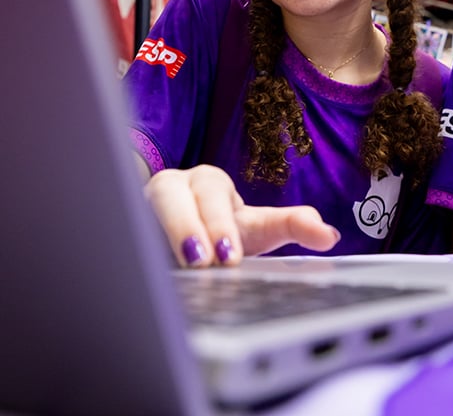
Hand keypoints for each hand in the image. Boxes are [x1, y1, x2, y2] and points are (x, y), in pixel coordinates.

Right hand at [144, 165, 340, 266]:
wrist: (179, 230)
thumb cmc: (220, 228)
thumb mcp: (257, 227)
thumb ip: (292, 224)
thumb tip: (330, 234)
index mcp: (208, 183)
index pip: (216, 196)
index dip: (220, 224)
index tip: (229, 256)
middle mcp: (173, 187)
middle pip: (174, 196)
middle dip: (190, 226)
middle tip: (208, 262)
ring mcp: (141, 205)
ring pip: (142, 208)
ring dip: (159, 234)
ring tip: (179, 266)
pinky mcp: (126, 224)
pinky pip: (123, 230)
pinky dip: (130, 247)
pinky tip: (134, 269)